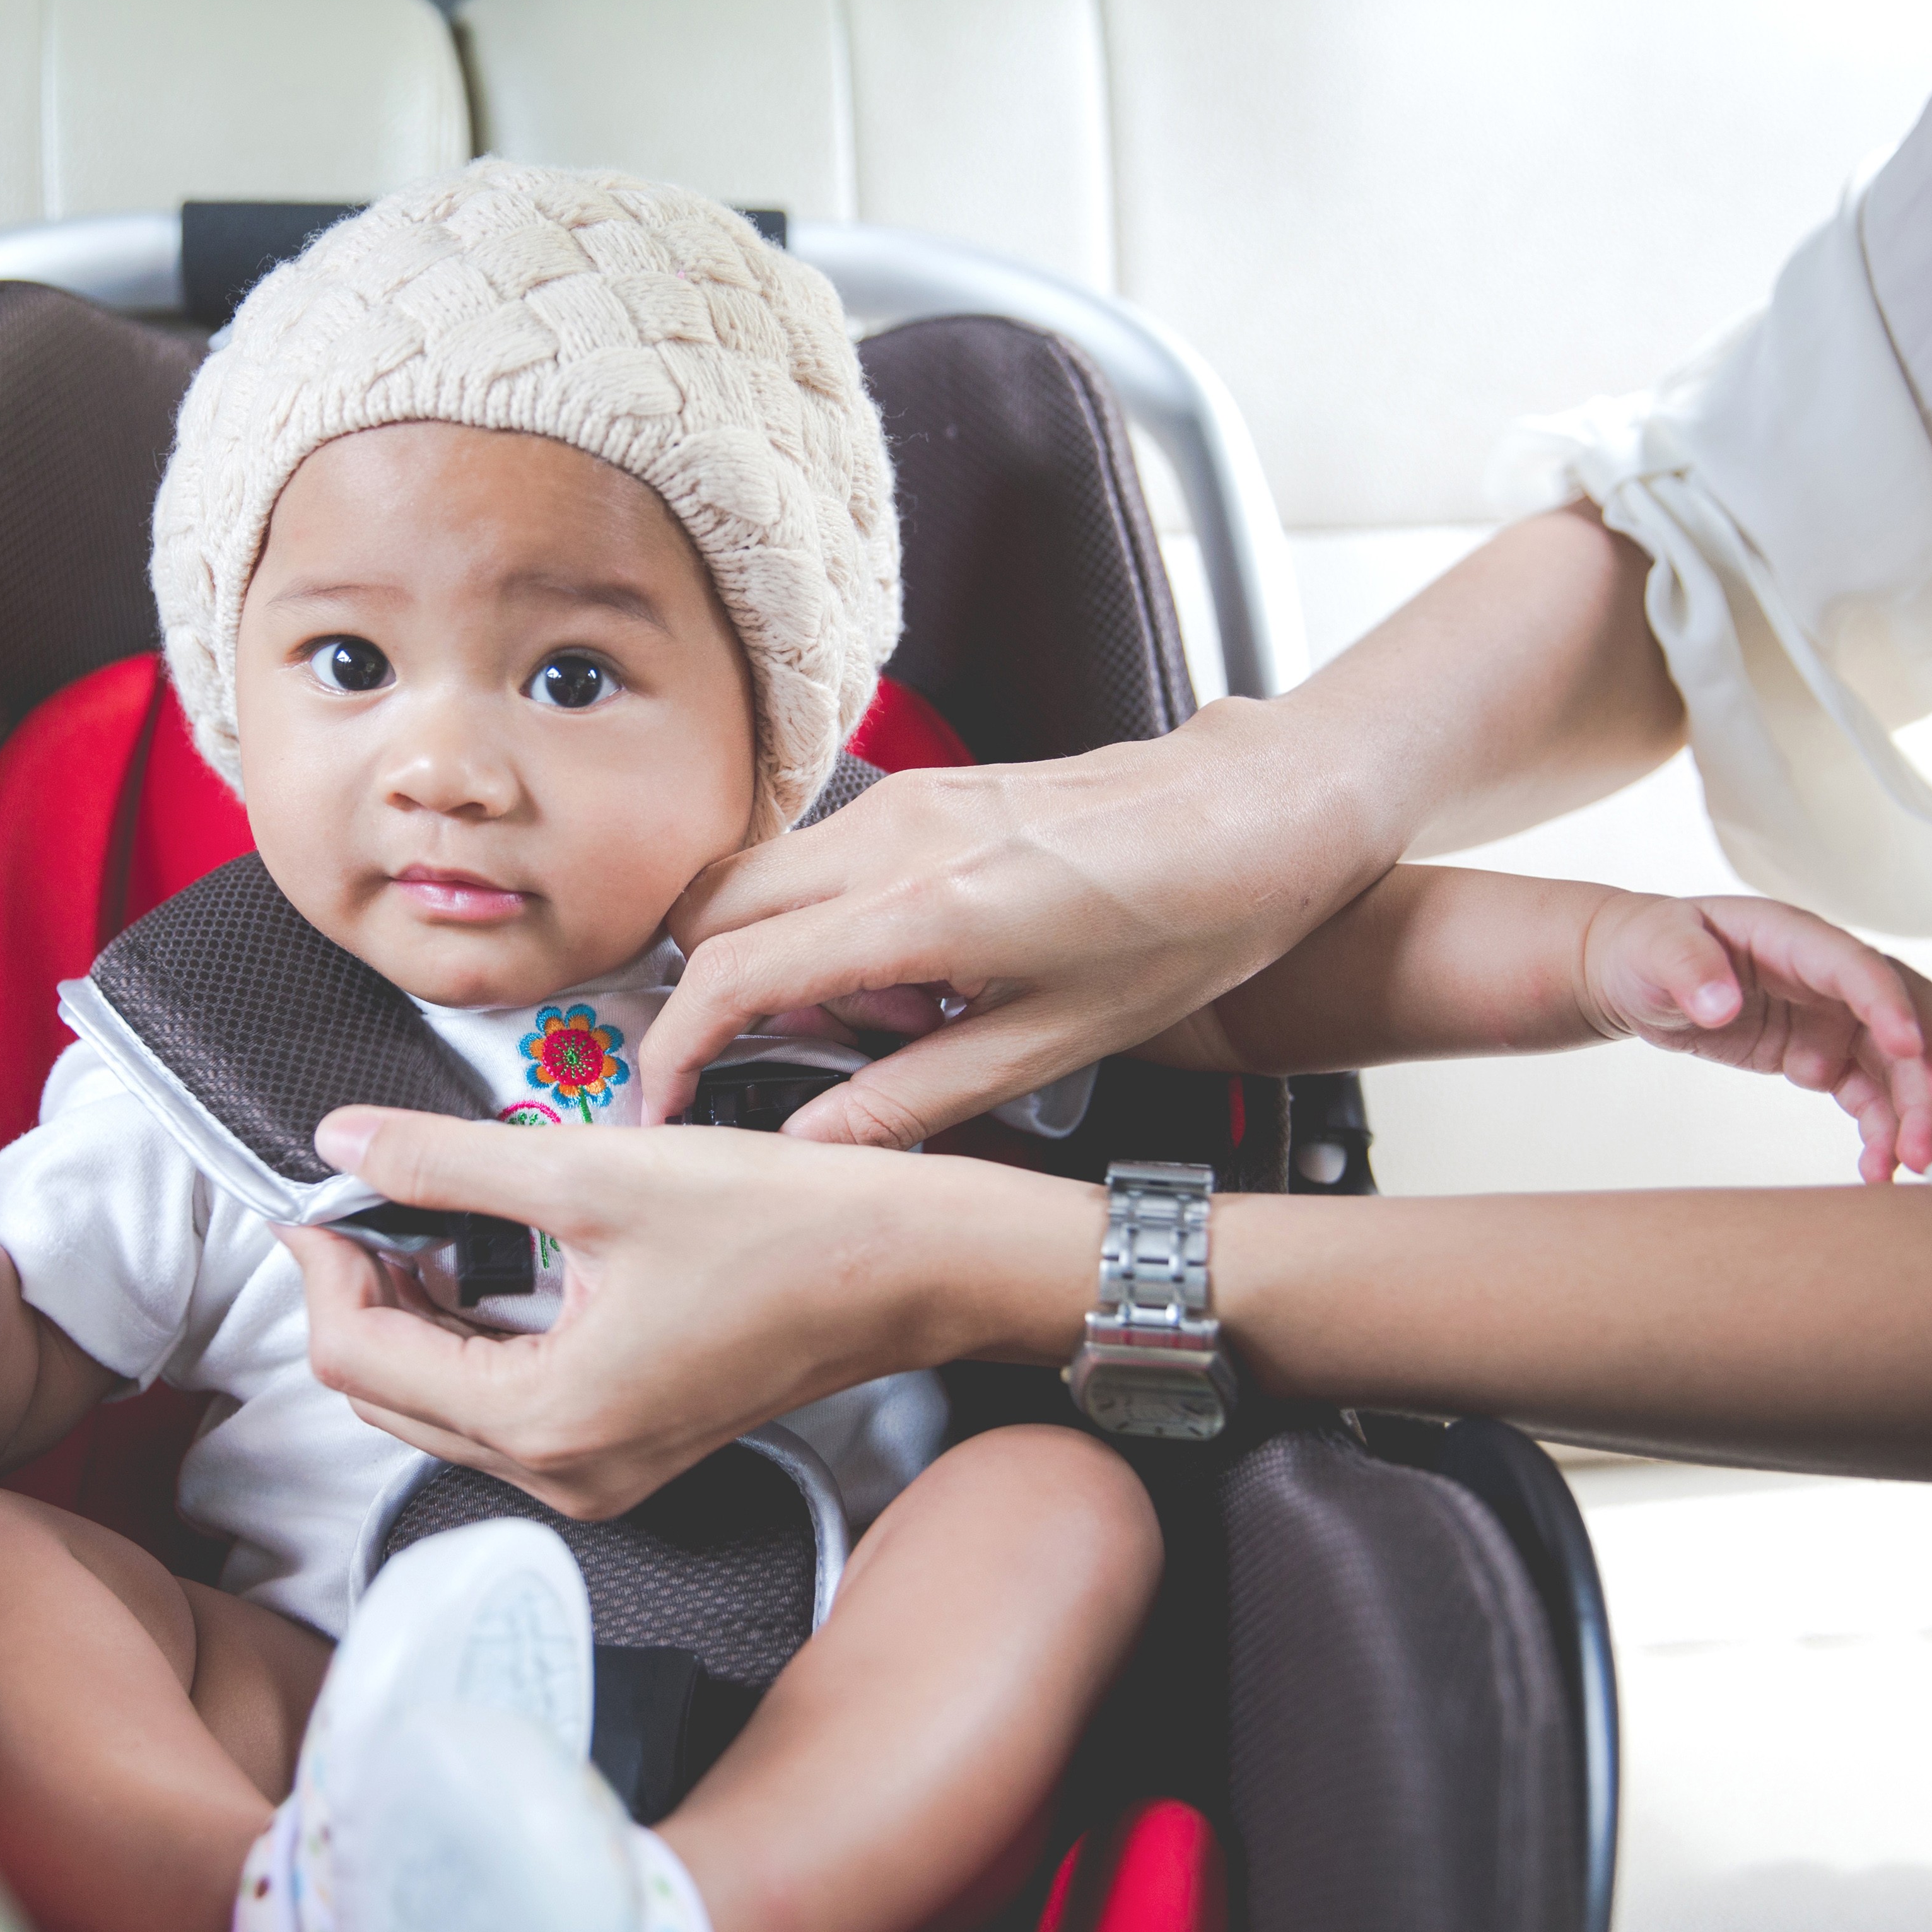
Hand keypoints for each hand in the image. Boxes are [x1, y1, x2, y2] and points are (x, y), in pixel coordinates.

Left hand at [282, 1106, 1099, 1518]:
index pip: (361, 1362)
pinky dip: (470, 1340)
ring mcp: (601, 1474)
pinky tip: (478, 1265)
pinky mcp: (629, 1450)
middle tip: (354, 1201)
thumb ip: (450, 1160)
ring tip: (414, 1220)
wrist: (909, 1267)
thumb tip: (343, 1141)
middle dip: (355, 1298)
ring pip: (442, 1408)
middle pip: (389, 1400)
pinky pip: (505, 1409)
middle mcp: (566, 1475)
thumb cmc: (779, 1223)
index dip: (320, 1271)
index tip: (315, 1195)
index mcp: (549, 1422)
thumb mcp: (594, 1170)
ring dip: (411, 1319)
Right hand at [643, 701, 1385, 1148]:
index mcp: (926, 909)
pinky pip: (821, 857)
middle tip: (780, 1067)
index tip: (665, 1101)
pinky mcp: (928, 788)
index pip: (730, 975)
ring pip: (757, 878)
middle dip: (710, 998)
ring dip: (775, 959)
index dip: (675, 1050)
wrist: (1266, 805)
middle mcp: (895, 836)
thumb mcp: (1062, 1042)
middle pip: (708, 910)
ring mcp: (908, 799)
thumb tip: (814, 1143)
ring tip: (882, 1021)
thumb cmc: (1196, 918)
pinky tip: (914, 972)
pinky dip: (824, 922)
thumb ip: (917, 1097)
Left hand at [1580, 893, 1931, 1182]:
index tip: (1909, 1048)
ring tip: (1912, 1163)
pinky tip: (1879, 1167)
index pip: (1858, 968)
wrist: (1635, 974)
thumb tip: (1721, 1003)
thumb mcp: (1654, 948)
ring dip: (1913, 1112)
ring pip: (1897, 1065)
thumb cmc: (1648, 948)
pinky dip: (1880, 1129)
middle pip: (1903, 1017)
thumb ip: (1687, 969)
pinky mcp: (1822, 1056)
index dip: (1889, 1005)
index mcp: (1794, 937)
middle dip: (1931, 1069)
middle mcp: (1828, 977)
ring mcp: (1831, 1018)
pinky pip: (1867, 1094)